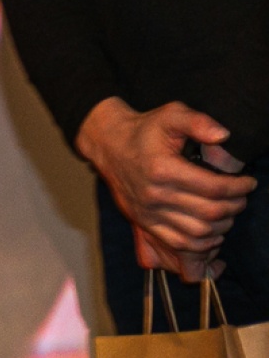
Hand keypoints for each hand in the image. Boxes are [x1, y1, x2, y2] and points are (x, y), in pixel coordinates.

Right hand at [77, 98, 254, 283]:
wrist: (108, 144)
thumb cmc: (143, 130)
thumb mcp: (170, 115)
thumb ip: (197, 121)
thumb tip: (223, 135)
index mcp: (163, 169)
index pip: (214, 188)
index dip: (239, 187)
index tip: (249, 182)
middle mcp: (155, 195)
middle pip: (210, 212)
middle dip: (235, 206)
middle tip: (242, 196)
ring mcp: (148, 212)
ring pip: (198, 232)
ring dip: (222, 225)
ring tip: (228, 211)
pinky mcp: (144, 222)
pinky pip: (180, 243)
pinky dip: (202, 243)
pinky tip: (211, 230)